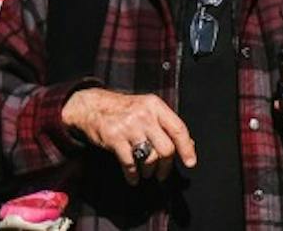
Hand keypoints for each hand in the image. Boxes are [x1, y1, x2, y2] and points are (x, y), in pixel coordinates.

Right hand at [61, 88, 197, 185]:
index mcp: (155, 106)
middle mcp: (144, 115)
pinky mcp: (114, 138)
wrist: (92, 106)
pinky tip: (132, 177)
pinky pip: (130, 163)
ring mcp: (129, 126)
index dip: (186, 148)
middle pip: (166, 148)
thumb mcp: (147, 109)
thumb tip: (188, 145)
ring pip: (149, 157)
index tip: (190, 162)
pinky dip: (132, 175)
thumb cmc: (123, 109)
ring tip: (146, 172)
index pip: (178, 128)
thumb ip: (166, 124)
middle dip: (166, 166)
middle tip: (162, 173)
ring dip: (149, 171)